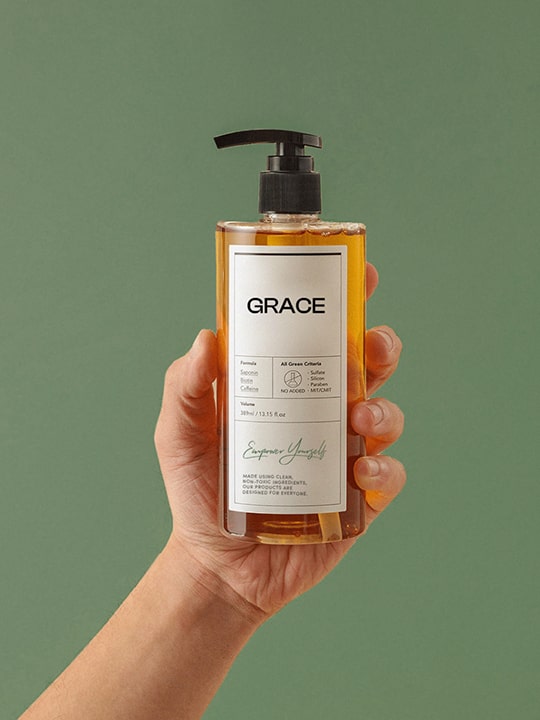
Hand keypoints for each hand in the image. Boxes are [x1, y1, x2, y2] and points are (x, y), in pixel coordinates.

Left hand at [154, 263, 404, 619]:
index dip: (346, 301)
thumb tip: (206, 338)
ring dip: (384, 408)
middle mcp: (321, 413)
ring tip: (359, 419)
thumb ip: (185, 387)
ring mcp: (343, 454)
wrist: (217, 564)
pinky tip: (358, 472)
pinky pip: (388, 475)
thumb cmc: (199, 492)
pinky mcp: (358, 499)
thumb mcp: (178, 433)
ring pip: (387, 414)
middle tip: (370, 346)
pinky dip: (383, 469)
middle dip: (380, 346)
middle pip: (367, 365)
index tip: (361, 274)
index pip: (321, 335)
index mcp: (286, 386)